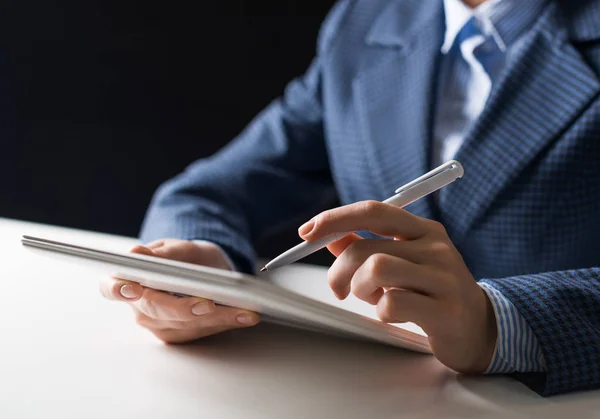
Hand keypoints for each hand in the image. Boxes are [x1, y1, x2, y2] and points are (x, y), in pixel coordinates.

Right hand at [99, 239, 259, 342]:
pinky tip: (245, 315)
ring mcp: (159, 324)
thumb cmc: (187, 257)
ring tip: (243, 309)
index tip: (134, 289)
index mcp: (128, 280)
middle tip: (208, 303)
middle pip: (156, 310)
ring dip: (217, 318)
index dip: (119, 289)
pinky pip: (202, 331)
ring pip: (185, 325)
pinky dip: (226, 322)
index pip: (112, 287)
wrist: (205, 270)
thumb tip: (136, 254)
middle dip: (183, 308)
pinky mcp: (180, 334)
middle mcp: (140, 307)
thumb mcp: (178, 247)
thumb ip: (161, 253)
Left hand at [298, 201, 496, 372]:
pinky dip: (381, 312)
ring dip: (360, 289)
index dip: (335, 218)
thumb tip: (328, 236)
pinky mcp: (445, 309)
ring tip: (372, 298)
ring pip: (376, 270)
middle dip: (339, 272)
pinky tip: (394, 315)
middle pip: (367, 248)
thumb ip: (366, 247)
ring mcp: (443, 277)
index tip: (306, 232)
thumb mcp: (402, 261)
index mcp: (423, 229)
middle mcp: (435, 247)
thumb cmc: (430, 291)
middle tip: (338, 289)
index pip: (373, 211)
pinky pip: (391, 304)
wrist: (479, 327)